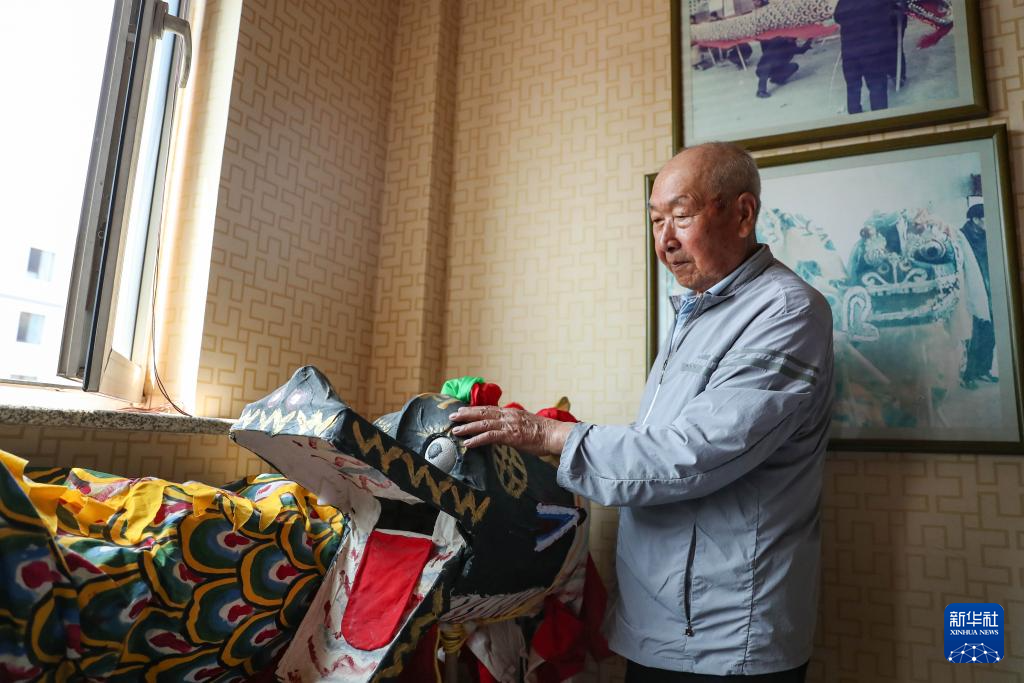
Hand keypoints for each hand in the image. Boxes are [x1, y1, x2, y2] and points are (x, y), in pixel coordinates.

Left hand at [448, 406, 574, 456]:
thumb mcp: (525, 424)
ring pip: (483, 423)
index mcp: (511, 412)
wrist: (555, 435)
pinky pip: (490, 436)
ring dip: (468, 427)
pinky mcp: (511, 435)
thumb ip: (513, 425)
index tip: (462, 410)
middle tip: (452, 416)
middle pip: (482, 412)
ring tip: (455, 430)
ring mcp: (509, 425)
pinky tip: (468, 443)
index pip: (489, 408)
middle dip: (466, 414)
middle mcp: (508, 415)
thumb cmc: (543, 433)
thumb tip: (504, 430)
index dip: (474, 409)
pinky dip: (478, 439)